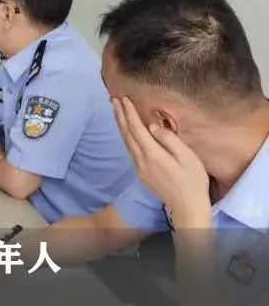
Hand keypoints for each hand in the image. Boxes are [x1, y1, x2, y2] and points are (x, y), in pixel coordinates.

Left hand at [113, 97, 210, 225]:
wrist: (187, 206)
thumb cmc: (192, 180)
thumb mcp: (188, 157)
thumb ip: (169, 140)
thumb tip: (153, 126)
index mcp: (153, 154)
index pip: (136, 128)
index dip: (129, 112)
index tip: (123, 98)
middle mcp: (141, 160)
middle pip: (127, 133)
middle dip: (120, 115)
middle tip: (113, 99)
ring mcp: (139, 167)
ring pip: (126, 142)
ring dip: (120, 125)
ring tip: (116, 111)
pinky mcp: (141, 173)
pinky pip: (129, 150)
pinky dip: (125, 137)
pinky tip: (126, 132)